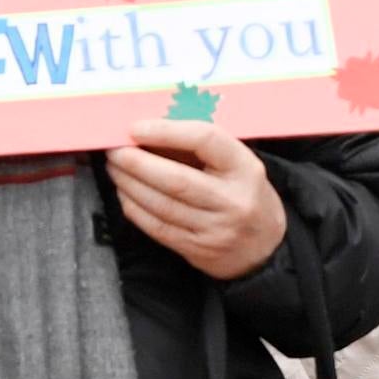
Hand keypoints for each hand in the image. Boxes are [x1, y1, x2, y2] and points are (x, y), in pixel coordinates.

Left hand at [110, 119, 287, 280]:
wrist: (265, 248)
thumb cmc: (243, 195)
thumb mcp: (237, 165)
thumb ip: (199, 148)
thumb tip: (148, 133)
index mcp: (245, 169)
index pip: (206, 140)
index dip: (167, 131)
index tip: (136, 128)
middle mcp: (233, 201)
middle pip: (176, 179)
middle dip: (136, 163)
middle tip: (114, 150)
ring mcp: (215, 229)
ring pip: (161, 205)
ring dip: (129, 184)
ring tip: (114, 168)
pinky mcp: (198, 250)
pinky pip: (157, 228)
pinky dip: (134, 208)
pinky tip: (125, 194)